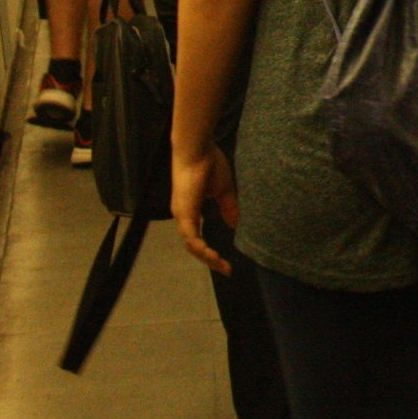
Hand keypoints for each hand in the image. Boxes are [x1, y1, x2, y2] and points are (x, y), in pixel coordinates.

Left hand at [173, 142, 237, 274]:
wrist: (197, 149)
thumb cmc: (209, 164)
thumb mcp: (223, 191)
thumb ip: (228, 208)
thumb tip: (236, 225)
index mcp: (190, 210)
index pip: (197, 237)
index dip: (210, 250)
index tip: (226, 261)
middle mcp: (183, 216)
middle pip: (194, 246)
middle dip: (210, 259)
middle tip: (226, 269)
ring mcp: (181, 215)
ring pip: (191, 245)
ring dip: (207, 257)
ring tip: (222, 266)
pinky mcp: (184, 212)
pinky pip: (191, 237)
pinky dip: (201, 249)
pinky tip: (212, 256)